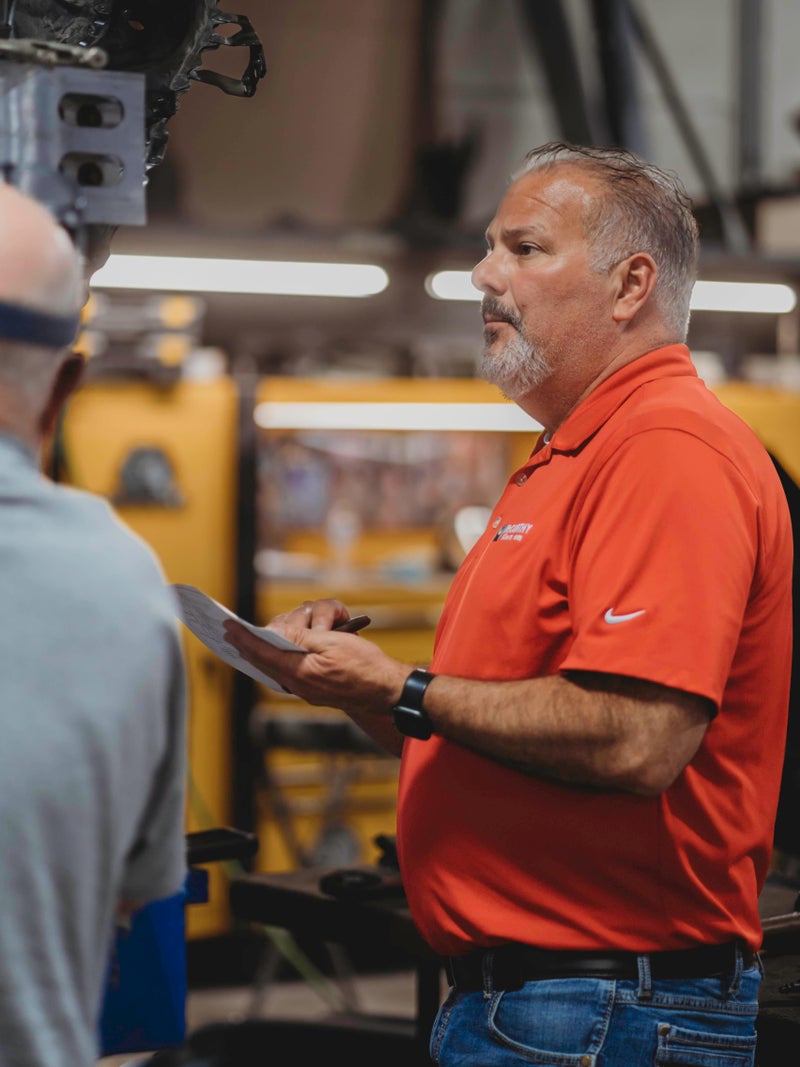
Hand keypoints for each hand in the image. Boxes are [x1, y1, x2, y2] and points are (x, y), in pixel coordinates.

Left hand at [222, 600, 407, 717]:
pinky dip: (285, 659)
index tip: (226, 627)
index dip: (243, 638)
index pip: (262, 653)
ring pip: (280, 665)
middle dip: (253, 644)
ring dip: (278, 648)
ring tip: (286, 634)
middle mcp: (299, 685)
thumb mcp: (332, 642)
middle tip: (238, 631)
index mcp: (299, 672)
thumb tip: (274, 632)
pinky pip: (292, 672)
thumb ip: (300, 638)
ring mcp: (307, 690)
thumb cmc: (366, 665)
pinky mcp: (316, 691)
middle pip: (266, 661)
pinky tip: (284, 651)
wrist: (387, 692)